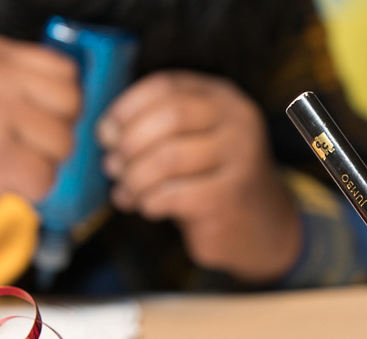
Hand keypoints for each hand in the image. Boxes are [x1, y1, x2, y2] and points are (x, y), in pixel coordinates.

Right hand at [0, 35, 77, 232]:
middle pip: (72, 106)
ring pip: (63, 144)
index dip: (61, 105)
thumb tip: (84, 99)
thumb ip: (26, 88)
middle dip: (53, 135)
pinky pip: (45, 176)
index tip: (32, 120)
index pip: (67, 72)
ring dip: (39, 164)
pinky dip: (27, 189)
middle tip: (13, 145)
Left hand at [98, 71, 298, 283]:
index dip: (127, 107)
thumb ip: (155, 125)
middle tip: (114, 166)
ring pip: (168, 158)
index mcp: (223, 98)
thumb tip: (106, 133)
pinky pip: (176, 194)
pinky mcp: (232, 195)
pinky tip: (149, 207)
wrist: (259, 224)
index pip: (166, 86)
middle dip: (130, 144)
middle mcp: (238, 122)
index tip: (107, 133)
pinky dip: (151, 202)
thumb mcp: (190, 140)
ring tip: (128, 191)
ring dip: (135, 178)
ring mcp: (241, 158)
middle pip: (169, 117)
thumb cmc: (210, 178)